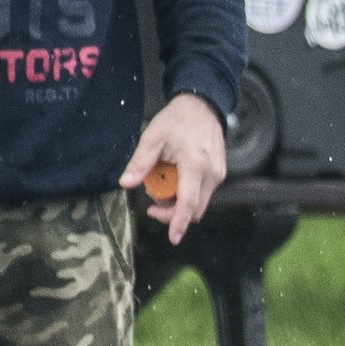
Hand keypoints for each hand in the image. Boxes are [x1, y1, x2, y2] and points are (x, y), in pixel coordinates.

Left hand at [121, 91, 228, 245]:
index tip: (173, 239)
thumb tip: (126, 184)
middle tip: (152, 203)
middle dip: (173, 214)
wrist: (202, 106)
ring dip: (179, 204)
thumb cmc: (178, 120)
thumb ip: (140, 163)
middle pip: (194, 209)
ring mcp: (218, 175)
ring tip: (162, 185)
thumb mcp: (153, 137)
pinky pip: (203, 193)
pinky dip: (187, 194)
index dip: (178, 222)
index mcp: (195, 165)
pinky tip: (175, 180)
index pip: (188, 202)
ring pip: (199, 203)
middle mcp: (212, 174)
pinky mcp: (219, 174)